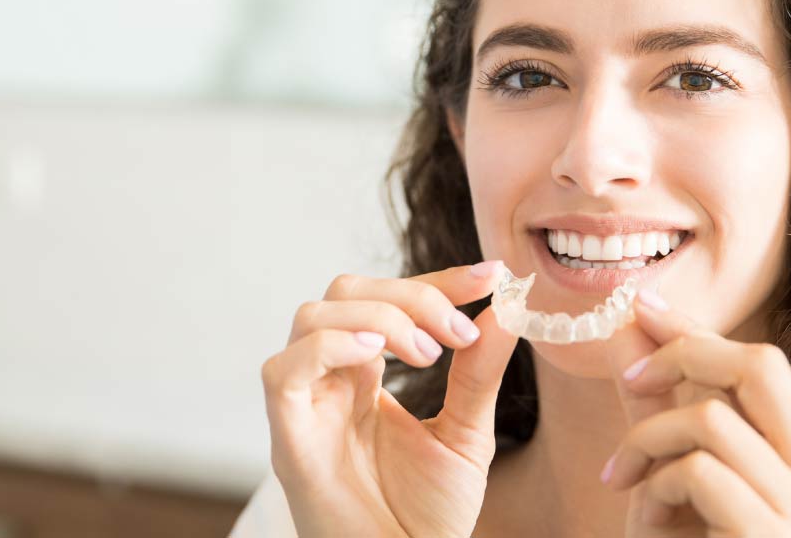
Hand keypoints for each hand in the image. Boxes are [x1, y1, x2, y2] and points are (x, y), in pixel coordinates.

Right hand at [260, 261, 519, 537]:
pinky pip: (283, 370)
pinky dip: (327, 347)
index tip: (491, 276)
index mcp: (366, 376)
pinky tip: (375, 357)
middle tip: (458, 332)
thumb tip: (507, 309)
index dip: (437, 280)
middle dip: (410, 295)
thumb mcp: (467, 435)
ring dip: (378, 317)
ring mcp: (305, 407)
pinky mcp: (288, 438)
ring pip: (312, 316)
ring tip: (427, 353)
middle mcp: (329, 382)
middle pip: (346, 292)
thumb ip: (479, 373)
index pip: (388, 299)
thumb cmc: (428, 518)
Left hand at [601, 291, 790, 536]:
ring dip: (648, 440)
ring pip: (712, 418)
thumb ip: (658, 405)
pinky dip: (653, 484)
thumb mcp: (672, 474)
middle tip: (631, 380)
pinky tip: (641, 517)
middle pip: (760, 365)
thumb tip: (629, 323)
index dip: (697, 332)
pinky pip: (699, 471)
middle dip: (684, 354)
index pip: (763, 367)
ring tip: (624, 479)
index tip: (641, 308)